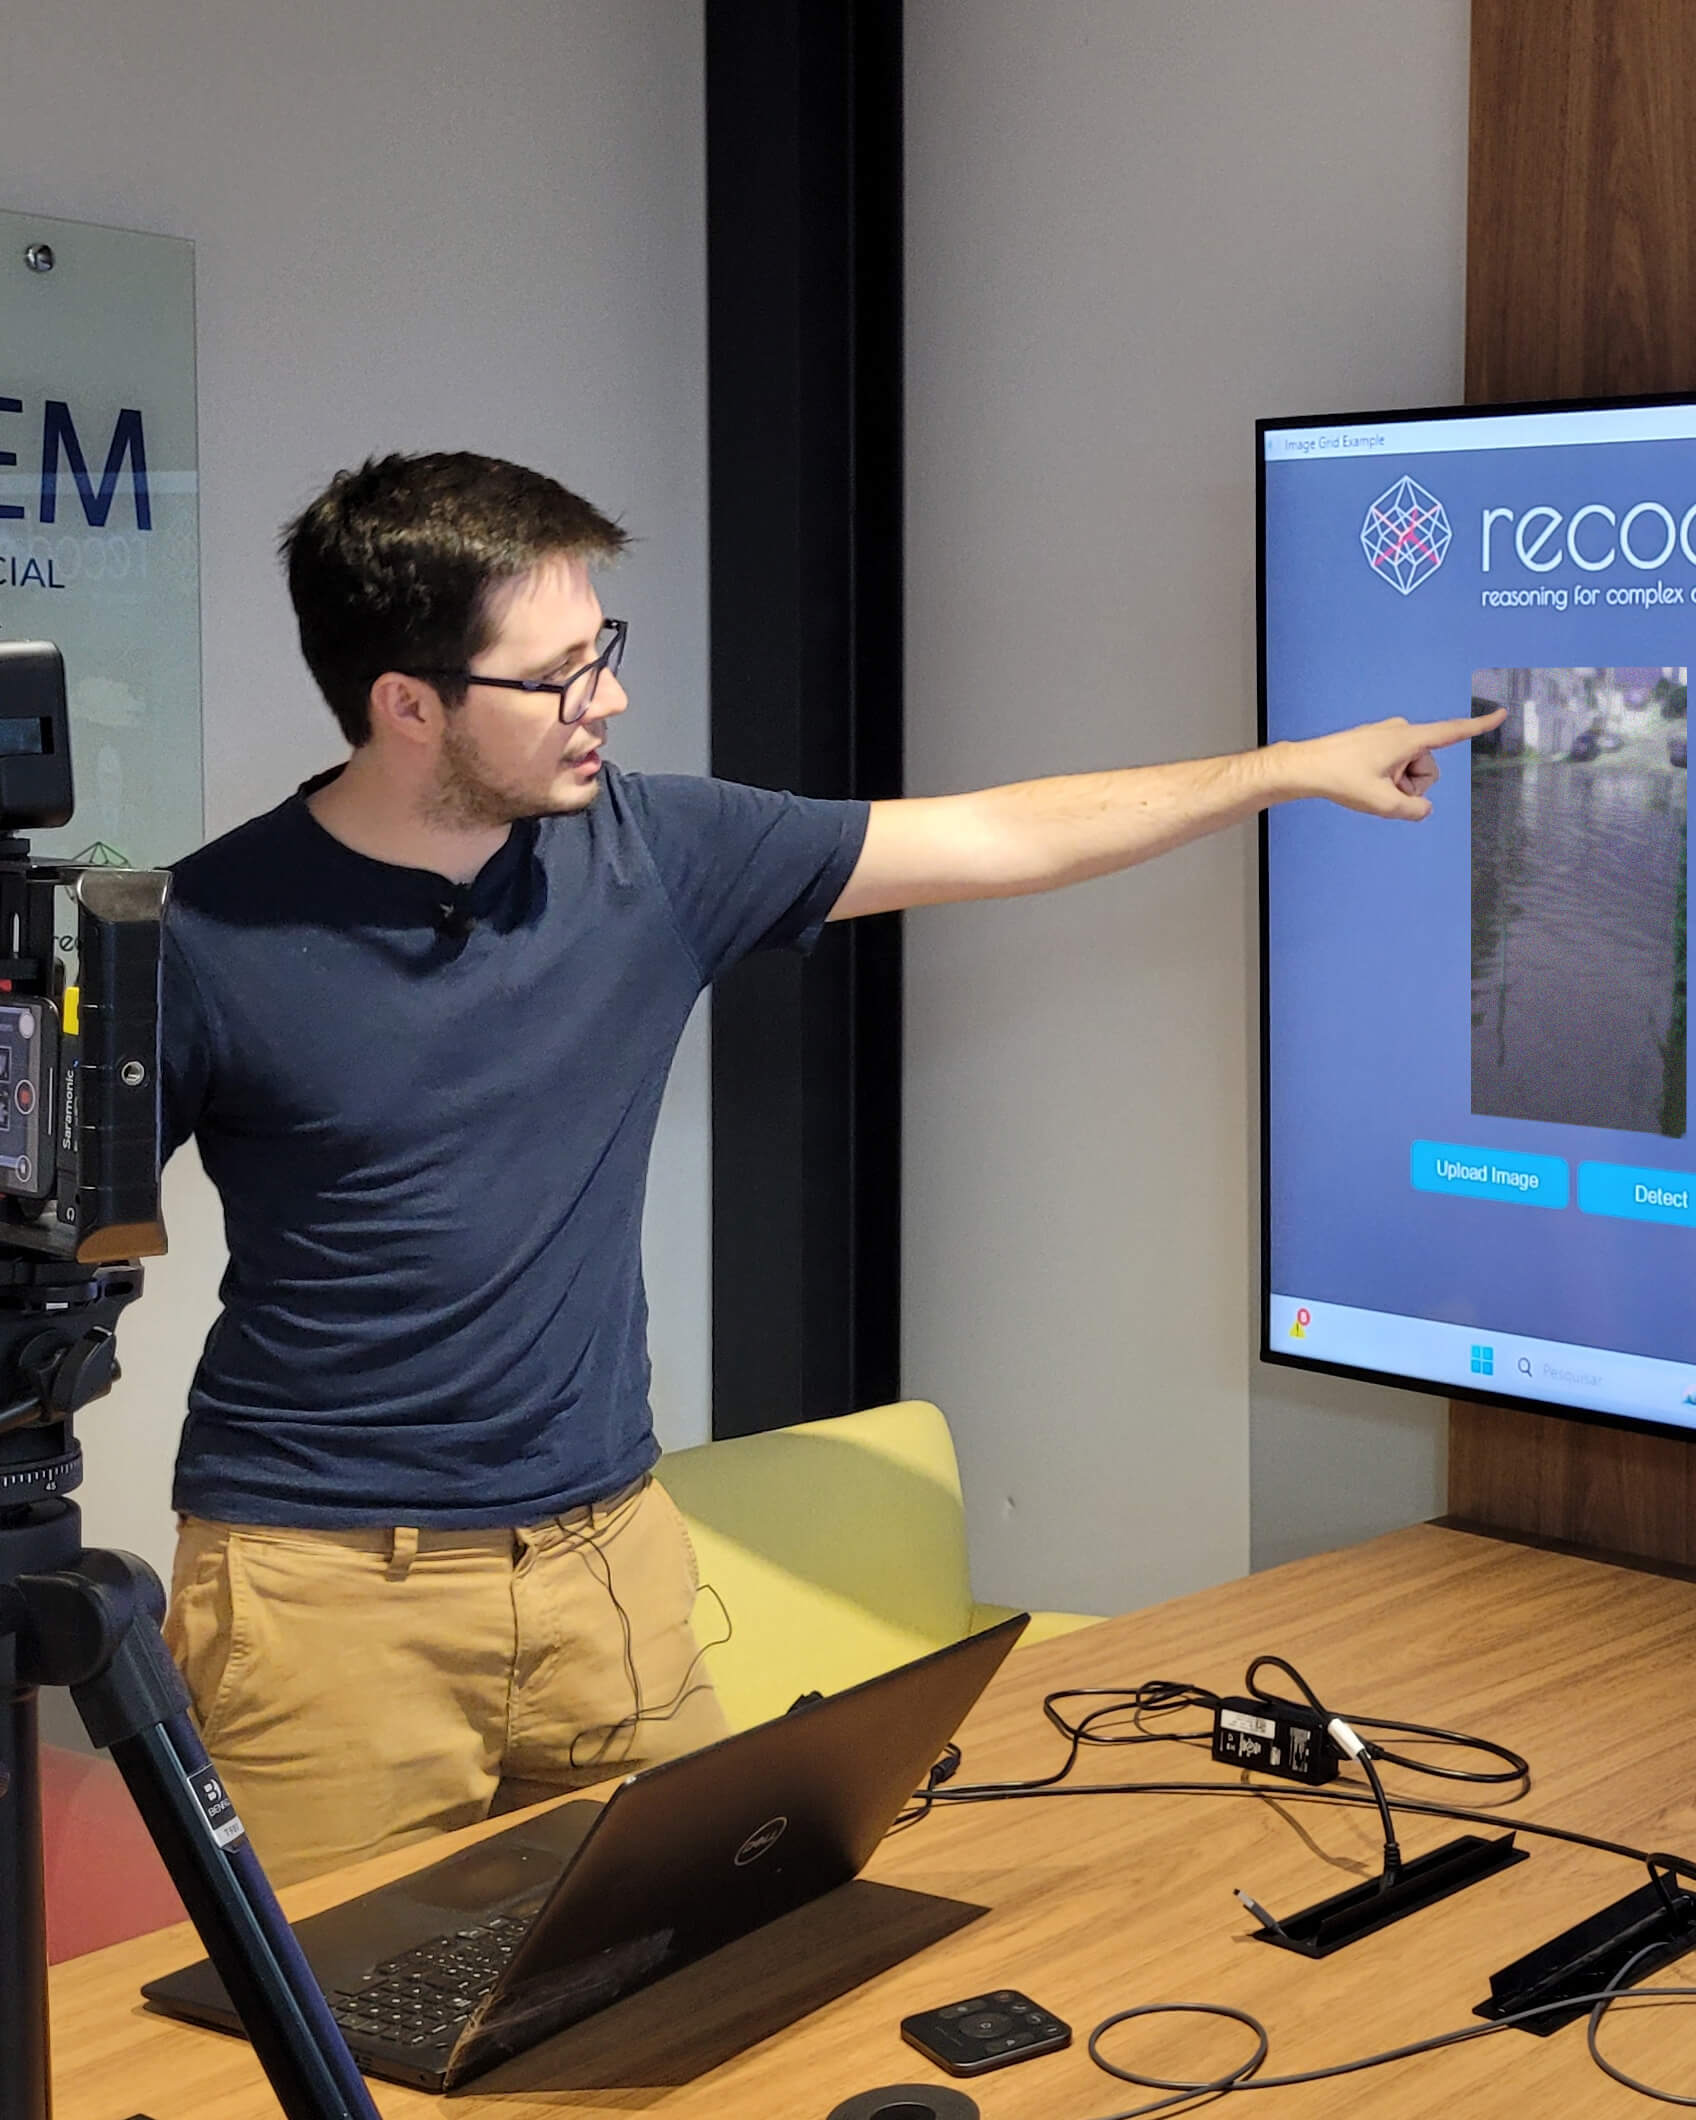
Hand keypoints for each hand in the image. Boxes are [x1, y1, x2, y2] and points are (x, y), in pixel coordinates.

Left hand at [1285, 709, 1506, 820]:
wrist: (1305, 767)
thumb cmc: (1340, 778)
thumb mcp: (1382, 803)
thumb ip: (1413, 810)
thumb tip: (1424, 809)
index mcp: (1408, 739)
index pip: (1452, 732)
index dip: (1479, 725)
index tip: (1501, 713)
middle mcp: (1402, 732)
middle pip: (1428, 768)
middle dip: (1412, 786)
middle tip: (1382, 791)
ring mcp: (1388, 736)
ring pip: (1411, 770)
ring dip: (1397, 784)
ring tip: (1370, 786)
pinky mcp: (1378, 742)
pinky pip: (1395, 766)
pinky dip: (1386, 779)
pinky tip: (1364, 781)